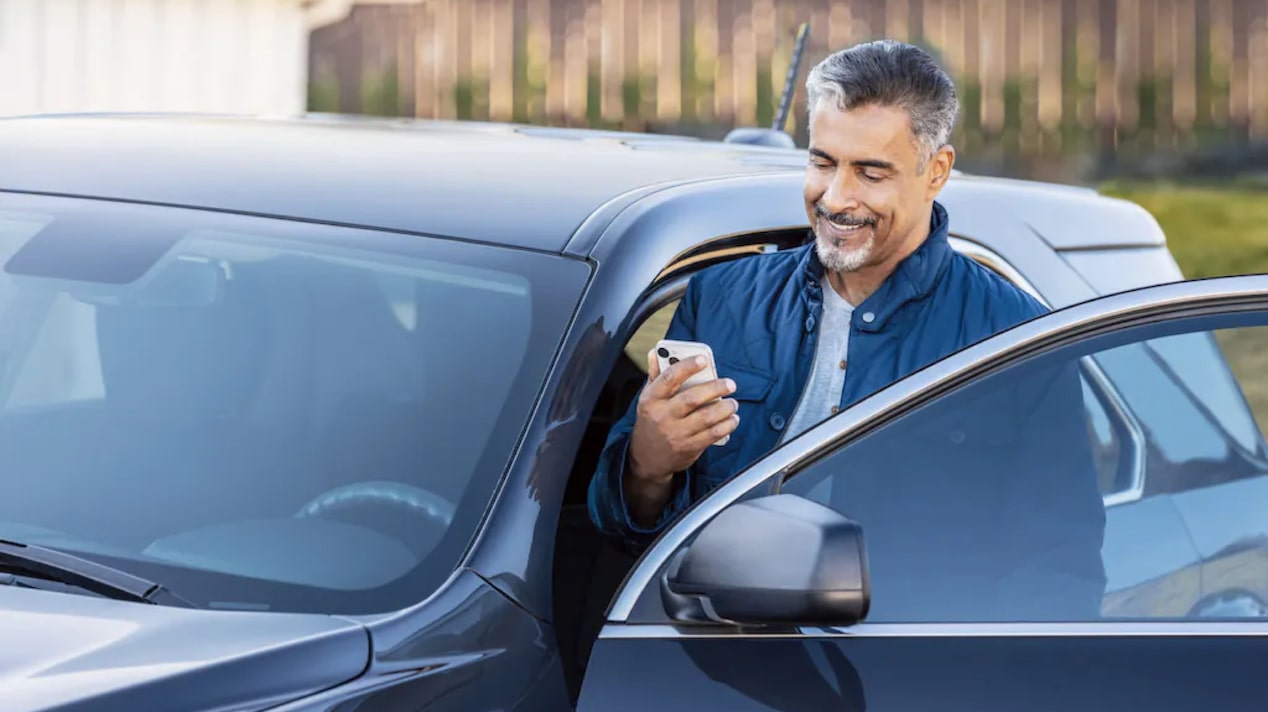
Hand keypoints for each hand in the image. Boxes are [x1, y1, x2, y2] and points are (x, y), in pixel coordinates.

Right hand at [627, 349, 738, 484]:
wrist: (646, 457)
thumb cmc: (651, 421)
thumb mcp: (648, 398)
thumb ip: (655, 375)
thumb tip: (655, 352)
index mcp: (651, 399)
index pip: (669, 378)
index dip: (687, 366)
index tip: (703, 359)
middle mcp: (663, 416)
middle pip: (692, 398)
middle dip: (715, 388)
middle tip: (730, 384)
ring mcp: (676, 433)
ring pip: (706, 418)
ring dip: (725, 408)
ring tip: (732, 403)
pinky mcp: (689, 447)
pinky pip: (712, 435)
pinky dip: (726, 426)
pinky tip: (732, 419)